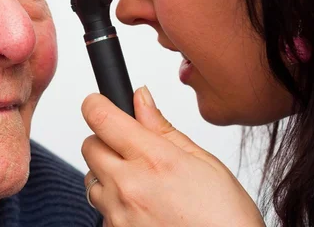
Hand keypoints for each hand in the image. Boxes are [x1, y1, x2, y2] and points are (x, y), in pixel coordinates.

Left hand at [81, 86, 264, 226]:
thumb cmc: (225, 217)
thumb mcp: (203, 162)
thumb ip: (163, 128)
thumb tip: (141, 99)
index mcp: (153, 159)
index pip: (100, 118)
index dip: (96, 105)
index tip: (99, 102)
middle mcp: (128, 186)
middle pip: (89, 146)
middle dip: (105, 140)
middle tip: (132, 149)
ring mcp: (118, 214)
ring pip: (91, 178)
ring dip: (108, 174)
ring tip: (142, 183)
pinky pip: (101, 209)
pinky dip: (115, 203)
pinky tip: (143, 207)